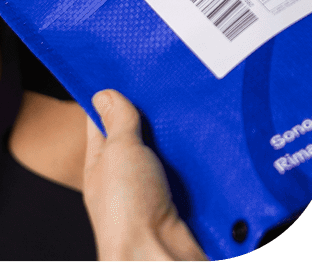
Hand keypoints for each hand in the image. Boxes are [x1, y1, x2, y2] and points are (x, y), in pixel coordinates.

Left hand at [83, 90, 205, 261]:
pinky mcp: (181, 198)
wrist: (157, 255)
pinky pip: (190, 169)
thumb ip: (117, 120)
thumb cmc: (128, 208)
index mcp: (102, 163)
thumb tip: (102, 94)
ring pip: (168, 150)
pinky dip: (198, 155)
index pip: (104, 122)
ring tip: (194, 104)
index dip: (113, 96)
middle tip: (171, 81)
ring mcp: (154, 188)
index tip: (129, 69)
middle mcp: (126, 176)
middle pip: (140, 134)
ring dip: (179, 134)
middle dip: (154, 112)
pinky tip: (209, 135)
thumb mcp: (119, 151)